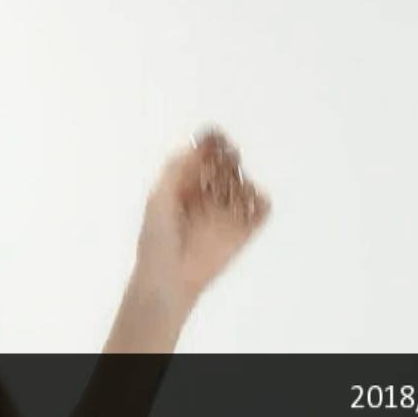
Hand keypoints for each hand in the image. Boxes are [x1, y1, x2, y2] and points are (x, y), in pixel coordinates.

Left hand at [131, 127, 270, 318]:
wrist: (168, 278)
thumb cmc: (157, 239)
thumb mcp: (158, 198)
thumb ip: (175, 170)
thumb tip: (195, 145)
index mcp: (184, 187)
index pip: (203, 159)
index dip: (211, 146)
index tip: (217, 138)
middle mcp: (207, 198)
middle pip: (226, 168)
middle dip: (229, 160)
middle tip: (228, 159)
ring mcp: (225, 214)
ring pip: (243, 187)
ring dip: (242, 181)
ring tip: (232, 188)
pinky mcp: (241, 233)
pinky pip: (259, 211)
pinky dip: (261, 201)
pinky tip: (250, 201)